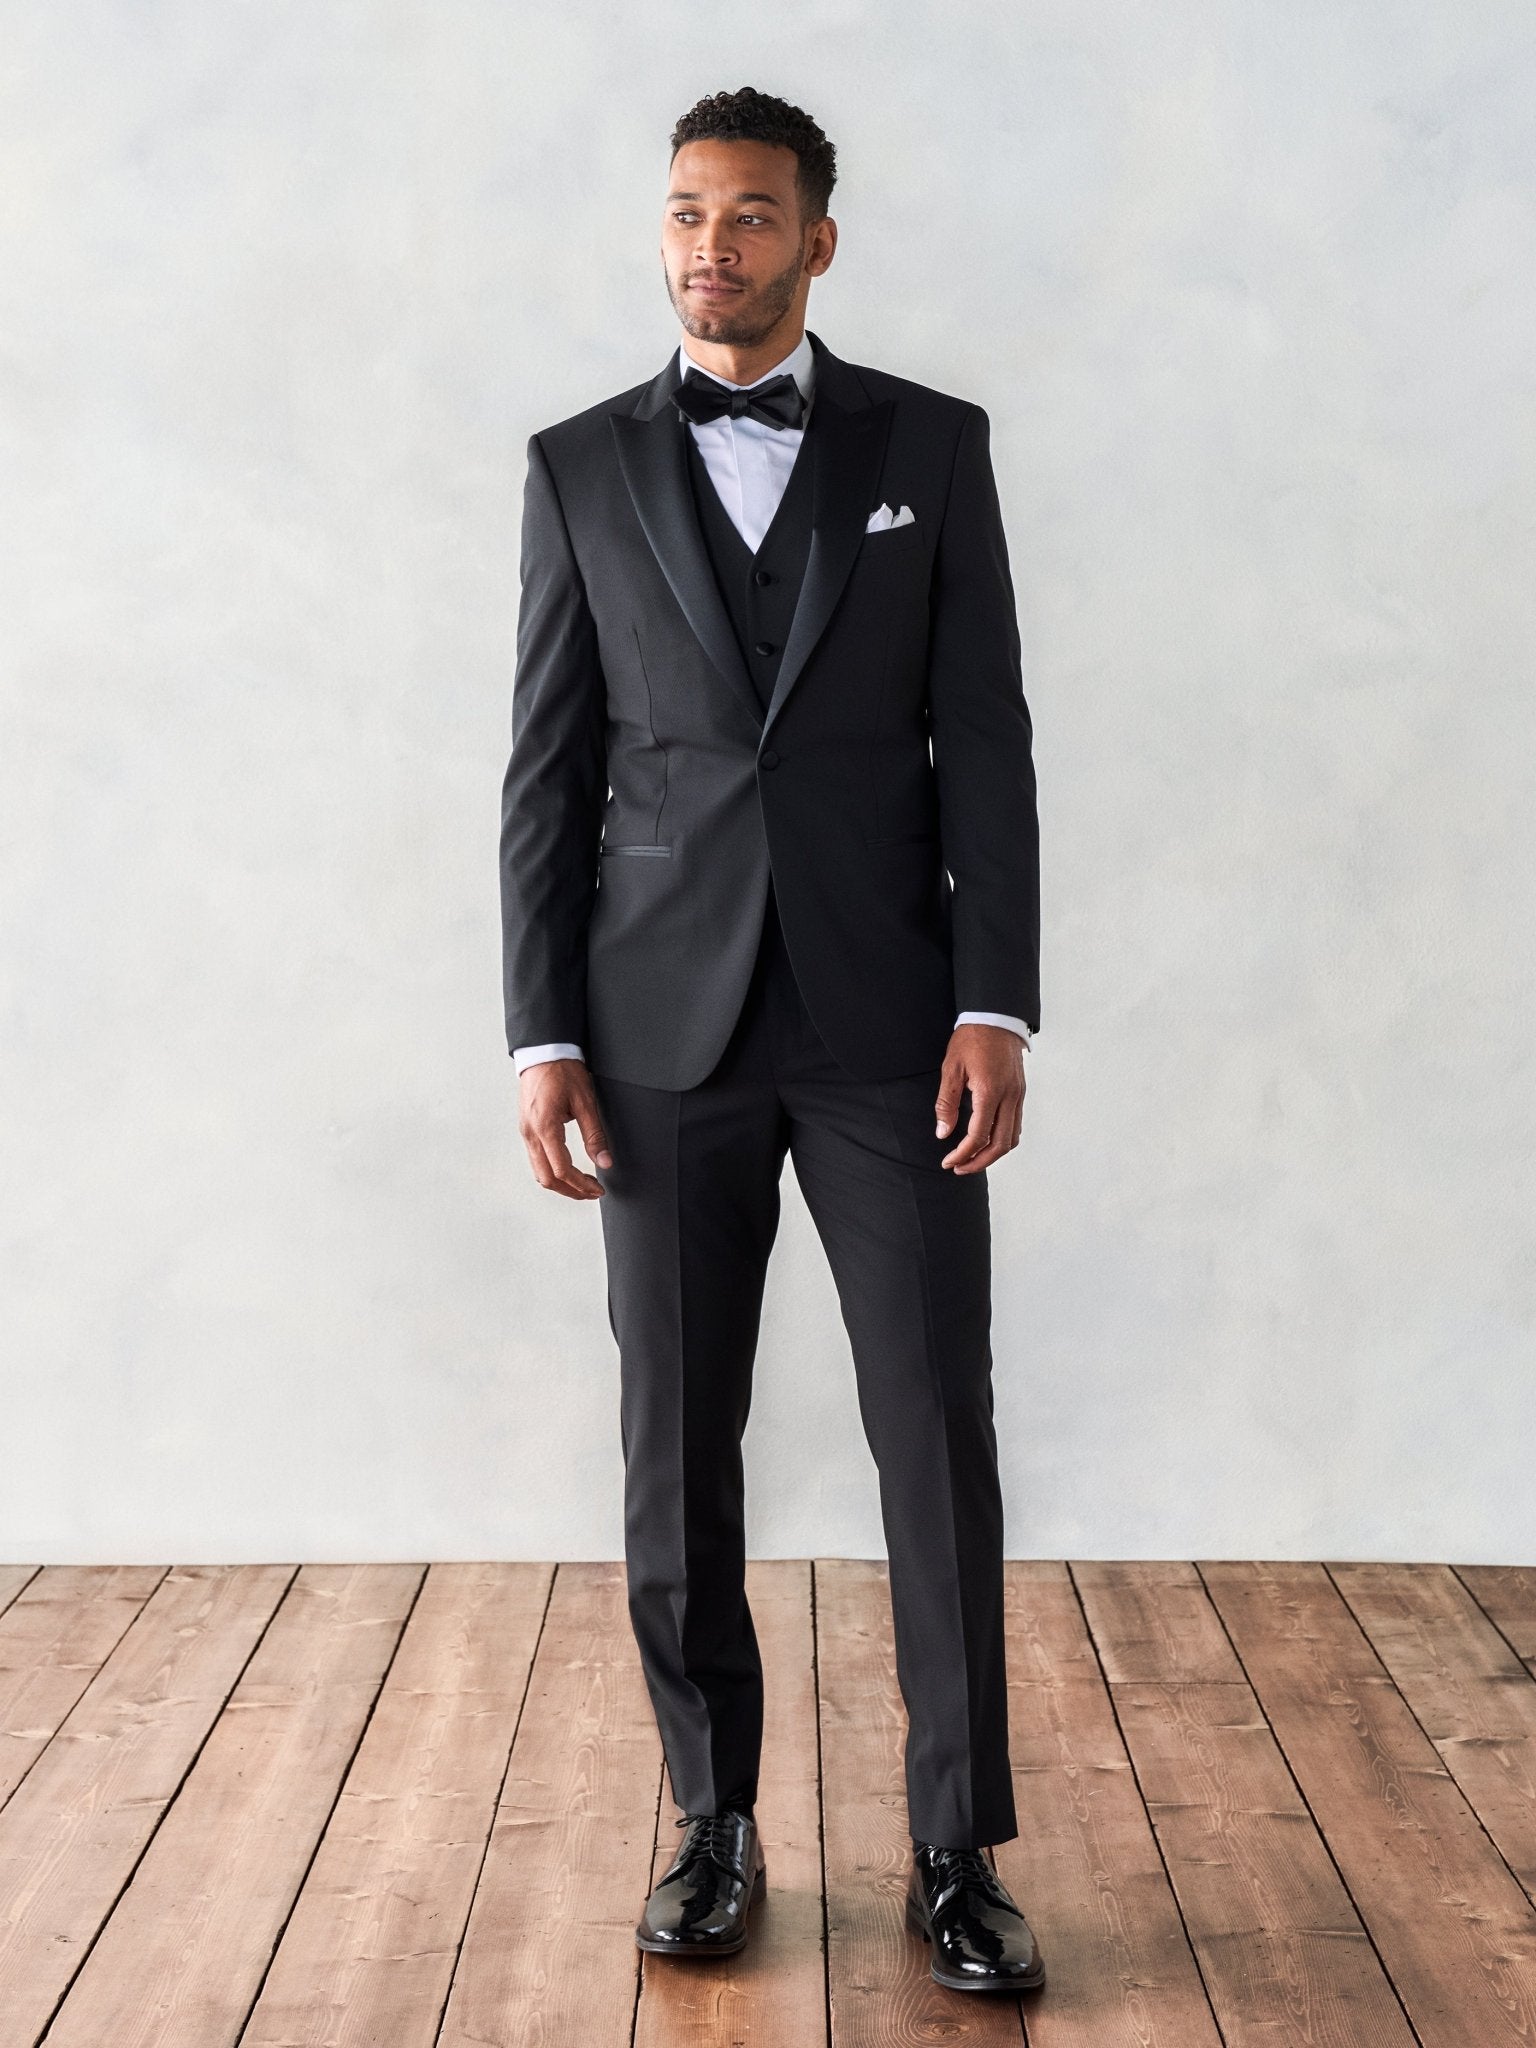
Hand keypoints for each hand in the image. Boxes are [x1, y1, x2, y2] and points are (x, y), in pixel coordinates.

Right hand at [519, 1058, 611, 1198]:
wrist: (544, 1052)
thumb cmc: (563, 1071)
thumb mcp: (585, 1102)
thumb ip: (595, 1135)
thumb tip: (605, 1161)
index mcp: (545, 1127)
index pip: (562, 1169)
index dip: (581, 1185)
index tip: (598, 1189)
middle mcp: (530, 1133)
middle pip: (546, 1178)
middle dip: (570, 1191)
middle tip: (592, 1192)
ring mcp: (525, 1131)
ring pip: (539, 1171)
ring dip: (561, 1183)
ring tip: (583, 1184)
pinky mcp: (526, 1128)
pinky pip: (536, 1159)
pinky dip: (552, 1171)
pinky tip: (568, 1170)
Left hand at [934, 1023, 1026, 1173]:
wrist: (996, 1017)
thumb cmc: (971, 1039)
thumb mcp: (951, 1069)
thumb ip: (946, 1103)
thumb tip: (943, 1133)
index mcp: (990, 1091)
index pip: (978, 1135)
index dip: (962, 1154)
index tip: (948, 1162)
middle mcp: (1009, 1096)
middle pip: (1001, 1145)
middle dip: (979, 1162)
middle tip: (959, 1168)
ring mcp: (1018, 1095)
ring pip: (1012, 1137)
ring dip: (993, 1154)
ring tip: (973, 1159)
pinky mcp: (1020, 1092)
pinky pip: (1016, 1124)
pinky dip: (1002, 1139)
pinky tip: (987, 1141)